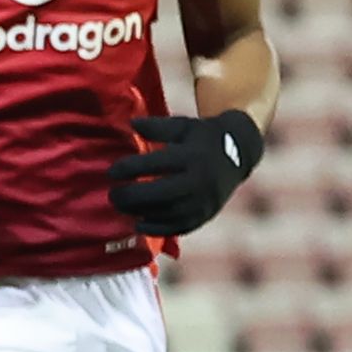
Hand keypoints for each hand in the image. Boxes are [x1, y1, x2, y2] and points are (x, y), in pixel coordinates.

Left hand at [111, 109, 264, 234]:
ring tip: (122, 208)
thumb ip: (158, 127)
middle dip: (132, 197)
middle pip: (161, 193)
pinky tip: (139, 224)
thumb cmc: (204, 137)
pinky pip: (181, 226)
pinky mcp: (207, 214)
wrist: (240, 152)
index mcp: (193, 155)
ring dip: (141, 212)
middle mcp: (201, 180)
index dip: (129, 169)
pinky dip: (159, 228)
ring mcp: (206, 200)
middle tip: (113, 195)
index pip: (155, 165)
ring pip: (169, 213)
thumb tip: (132, 123)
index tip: (111, 172)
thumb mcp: (183, 125)